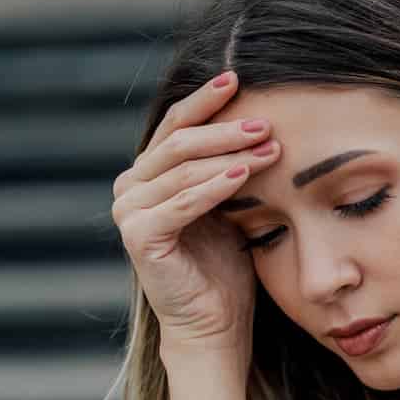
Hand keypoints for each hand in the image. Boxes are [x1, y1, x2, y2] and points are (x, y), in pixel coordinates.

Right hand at [111, 69, 279, 356]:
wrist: (215, 322)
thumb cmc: (226, 266)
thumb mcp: (231, 206)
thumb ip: (230, 168)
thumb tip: (262, 123)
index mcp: (149, 174)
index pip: (176, 124)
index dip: (205, 100)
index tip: (238, 77)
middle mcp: (131, 186)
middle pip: (179, 142)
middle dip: (225, 128)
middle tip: (266, 122)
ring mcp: (129, 211)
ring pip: (182, 169)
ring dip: (229, 155)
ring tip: (269, 147)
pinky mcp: (139, 236)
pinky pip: (181, 203)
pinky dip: (214, 187)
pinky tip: (244, 174)